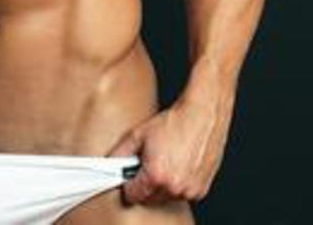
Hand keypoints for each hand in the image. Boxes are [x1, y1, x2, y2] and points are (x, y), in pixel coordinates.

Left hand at [107, 96, 231, 204]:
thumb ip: (121, 152)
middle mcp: (174, 187)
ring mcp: (190, 190)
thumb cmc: (174, 121)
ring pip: (167, 197)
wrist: (202, 115)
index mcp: (156, 175)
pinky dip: (179, 184)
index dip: (129, 183)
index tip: (130, 174)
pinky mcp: (201, 189)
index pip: (133, 195)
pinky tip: (179, 164)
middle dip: (146, 183)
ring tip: (166, 160)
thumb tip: (110, 163)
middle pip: (150, 198)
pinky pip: (183, 194)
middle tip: (149, 162)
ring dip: (163, 185)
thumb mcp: (139, 133)